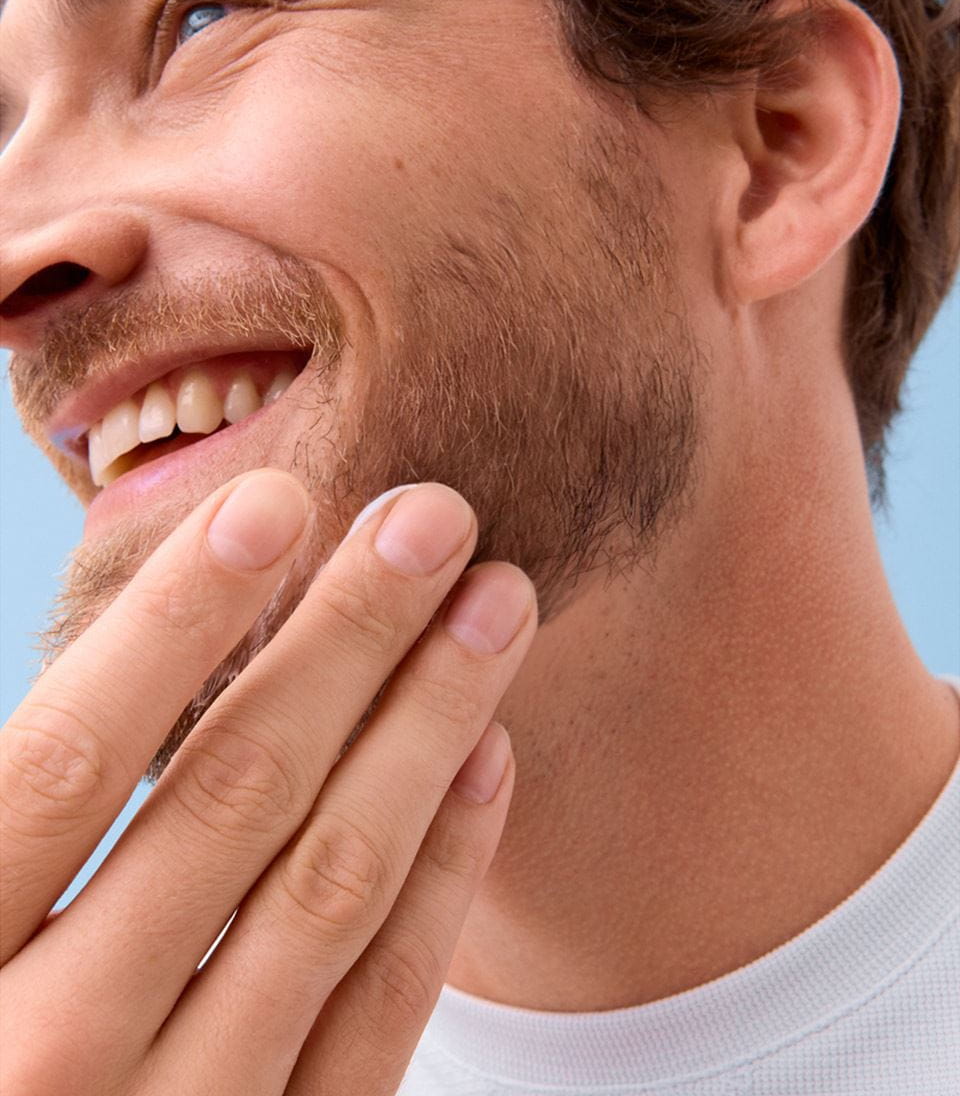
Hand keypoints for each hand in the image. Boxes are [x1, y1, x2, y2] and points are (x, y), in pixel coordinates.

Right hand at [0, 472, 535, 1094]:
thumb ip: (18, 817)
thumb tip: (152, 635)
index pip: (67, 759)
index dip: (173, 619)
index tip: (273, 503)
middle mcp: (48, 1052)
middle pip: (233, 798)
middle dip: (349, 637)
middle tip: (434, 519)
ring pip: (331, 887)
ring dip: (427, 722)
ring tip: (494, 604)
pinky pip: (385, 1011)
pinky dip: (445, 871)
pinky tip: (484, 755)